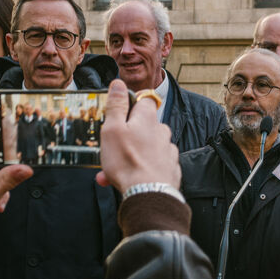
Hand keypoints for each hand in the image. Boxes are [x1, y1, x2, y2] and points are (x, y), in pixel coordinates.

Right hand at [95, 80, 179, 195]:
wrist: (149, 194)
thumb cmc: (128, 162)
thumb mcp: (112, 129)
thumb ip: (116, 106)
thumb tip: (119, 84)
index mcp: (148, 119)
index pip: (145, 100)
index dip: (131, 104)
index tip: (119, 114)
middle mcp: (162, 132)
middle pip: (143, 126)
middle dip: (125, 137)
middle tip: (109, 150)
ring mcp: (167, 150)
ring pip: (144, 148)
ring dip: (128, 157)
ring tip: (111, 172)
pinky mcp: (170, 168)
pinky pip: (151, 165)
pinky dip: (139, 170)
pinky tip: (126, 180)